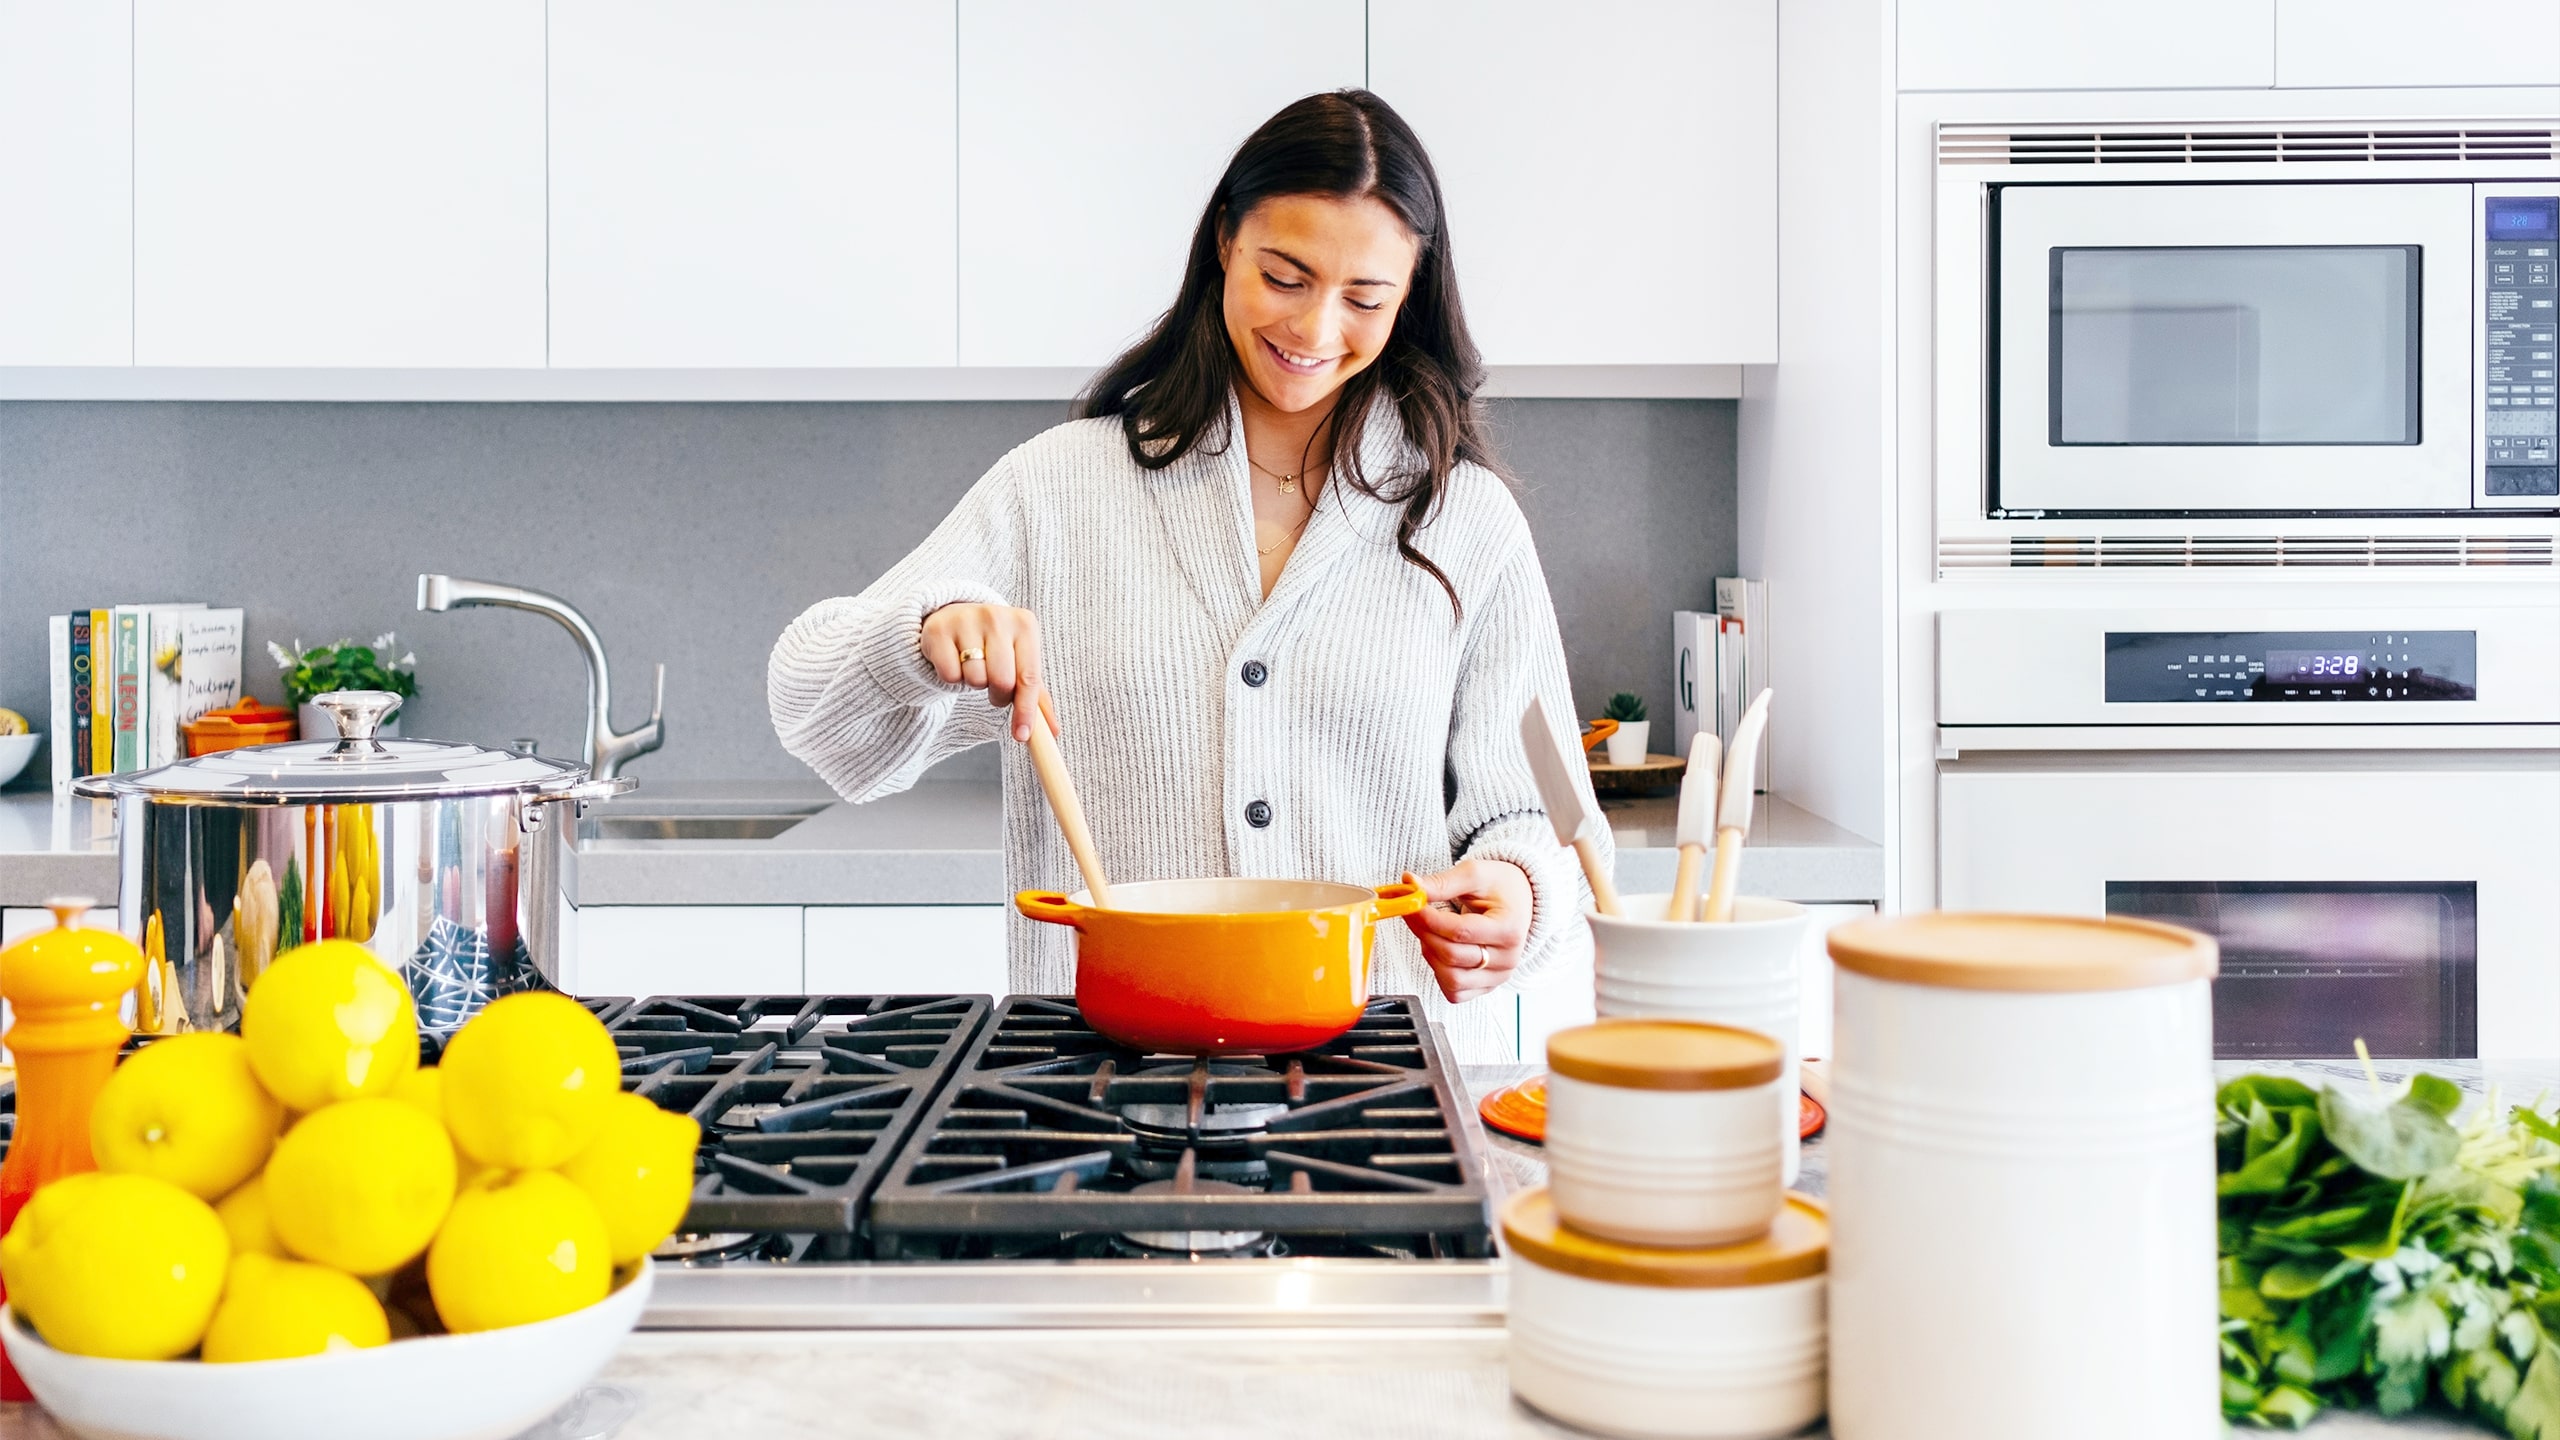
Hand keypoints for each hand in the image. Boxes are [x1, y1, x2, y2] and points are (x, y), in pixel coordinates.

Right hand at [921, 603, 1052, 741]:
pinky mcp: (939, 629)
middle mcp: (997, 617)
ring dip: (973, 683)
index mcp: (1025, 624)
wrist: (955, 617)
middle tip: (993, 688)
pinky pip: (949, 675)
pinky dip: (952, 677)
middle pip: (1002, 681)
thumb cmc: (994, 645)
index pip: (1029, 677)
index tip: (1021, 736)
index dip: (1026, 710)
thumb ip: (1036, 694)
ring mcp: (967, 619)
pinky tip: (954, 661)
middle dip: (998, 695)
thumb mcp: (1019, 660)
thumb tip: (1053, 731)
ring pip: (974, 679)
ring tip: (973, 667)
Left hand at [1399, 860, 1531, 1002]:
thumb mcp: (1475, 873)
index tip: (1411, 905)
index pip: (1460, 932)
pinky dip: (1439, 973)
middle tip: (1412, 912)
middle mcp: (1508, 958)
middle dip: (1424, 933)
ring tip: (1430, 931)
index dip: (1428, 919)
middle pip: (1451, 956)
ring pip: (1451, 979)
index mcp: (1509, 929)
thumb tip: (1411, 886)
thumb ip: (1443, 883)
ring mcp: (1498, 977)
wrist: (1519, 901)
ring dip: (1430, 954)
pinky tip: (1439, 950)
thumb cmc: (1501, 887)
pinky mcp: (1486, 987)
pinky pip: (1455, 992)